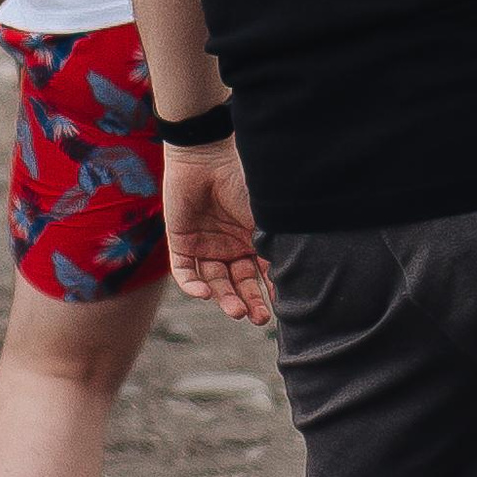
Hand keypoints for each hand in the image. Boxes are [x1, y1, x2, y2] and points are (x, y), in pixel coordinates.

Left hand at [163, 142, 271, 326]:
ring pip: (214, 282)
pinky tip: (204, 294)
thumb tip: (295, 276)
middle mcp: (229, 246)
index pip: (261, 274)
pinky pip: (184, 272)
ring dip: (224, 298)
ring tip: (236, 311)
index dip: (270, 292)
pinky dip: (192, 286)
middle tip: (257, 319)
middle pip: (238, 283)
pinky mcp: (181, 241)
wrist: (206, 157)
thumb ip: (275, 245)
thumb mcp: (265, 217)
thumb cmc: (241, 182)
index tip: (281, 308)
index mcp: (252, 239)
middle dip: (248, 302)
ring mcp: (205, 245)